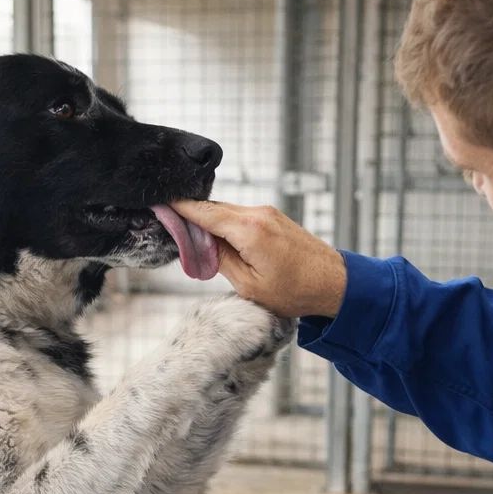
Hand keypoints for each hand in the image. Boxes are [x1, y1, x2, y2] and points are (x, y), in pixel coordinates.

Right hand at [171, 199, 346, 318]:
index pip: (202, 211)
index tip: (159, 203)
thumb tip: (199, 242)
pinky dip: (225, 225)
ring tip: (195, 244)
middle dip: (190, 217)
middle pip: (212, 209)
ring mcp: (267, 213)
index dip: (178, 207)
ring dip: (208, 224)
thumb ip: (219, 259)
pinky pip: (240, 216)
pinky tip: (219, 242)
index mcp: (248, 229)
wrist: (333, 283)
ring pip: (225, 212)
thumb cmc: (295, 290)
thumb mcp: (248, 285)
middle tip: (170, 230)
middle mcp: (257, 213)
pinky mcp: (273, 218)